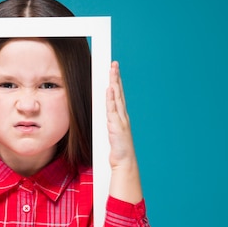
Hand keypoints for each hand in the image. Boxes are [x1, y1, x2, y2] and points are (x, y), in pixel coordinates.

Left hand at [106, 61, 142, 202]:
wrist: (124, 163)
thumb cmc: (117, 151)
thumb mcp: (111, 134)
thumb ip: (108, 124)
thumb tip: (103, 117)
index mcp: (119, 117)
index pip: (117, 96)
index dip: (115, 83)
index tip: (112, 71)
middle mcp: (122, 116)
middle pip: (118, 92)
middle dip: (116, 77)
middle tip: (113, 63)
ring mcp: (120, 120)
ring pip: (116, 97)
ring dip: (114, 83)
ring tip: (112, 70)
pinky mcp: (116, 125)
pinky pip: (113, 109)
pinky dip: (111, 98)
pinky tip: (110, 88)